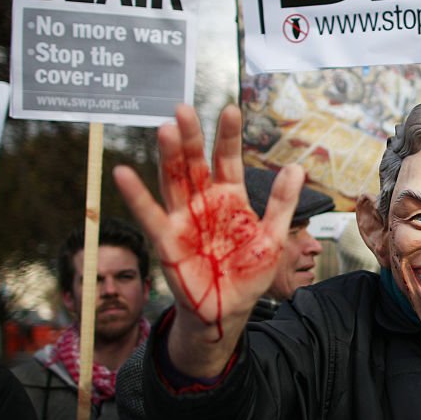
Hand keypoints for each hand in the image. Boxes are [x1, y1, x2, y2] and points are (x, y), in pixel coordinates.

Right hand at [114, 104, 303, 374]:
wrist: (229, 310)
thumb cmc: (248, 273)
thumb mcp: (273, 237)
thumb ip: (282, 203)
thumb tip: (296, 168)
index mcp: (230, 197)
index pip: (228, 159)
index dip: (227, 136)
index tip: (230, 110)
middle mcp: (204, 202)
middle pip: (195, 163)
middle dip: (191, 137)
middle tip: (185, 109)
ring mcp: (184, 219)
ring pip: (174, 180)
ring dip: (168, 156)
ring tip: (165, 128)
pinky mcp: (168, 240)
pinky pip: (151, 215)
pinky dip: (137, 195)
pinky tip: (124, 173)